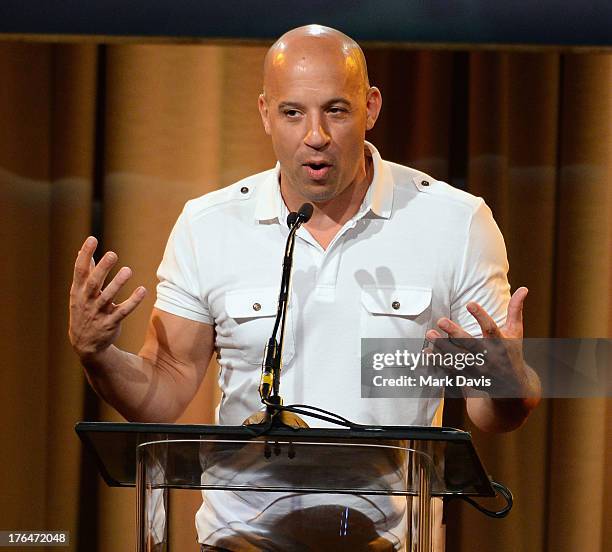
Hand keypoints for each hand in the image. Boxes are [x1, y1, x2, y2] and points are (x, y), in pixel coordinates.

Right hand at [68, 236, 146, 359]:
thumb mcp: (79, 293)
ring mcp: (98, 313)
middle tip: (112, 254)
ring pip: (108, 297)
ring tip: (128, 270)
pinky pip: (123, 312)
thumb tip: (81, 251)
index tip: (92, 239)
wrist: (85, 344)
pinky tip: (143, 290)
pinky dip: (133, 302)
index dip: (85, 255)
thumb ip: (84, 272)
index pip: (80, 270)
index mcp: (78, 291)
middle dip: (102, 269)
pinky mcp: (110, 324)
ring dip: (118, 284)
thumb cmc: (84, 311)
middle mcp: (86, 301)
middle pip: (94, 283)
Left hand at [425, 287, 530, 397]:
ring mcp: (478, 369)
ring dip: (442, 347)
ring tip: (430, 334)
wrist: (512, 387)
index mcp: (501, 344)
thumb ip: (515, 310)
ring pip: (458, 358)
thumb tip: (524, 288)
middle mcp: (489, 357)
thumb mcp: (515, 332)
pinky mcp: (468, 377)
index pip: (491, 329)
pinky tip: (427, 352)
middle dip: (454, 333)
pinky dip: (438, 362)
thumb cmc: (511, 352)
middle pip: (470, 344)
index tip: (469, 303)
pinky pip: (451, 370)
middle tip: (441, 320)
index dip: (481, 316)